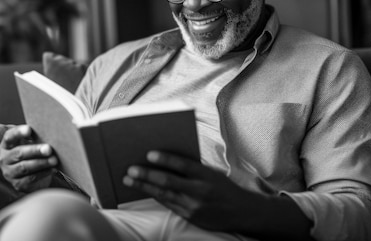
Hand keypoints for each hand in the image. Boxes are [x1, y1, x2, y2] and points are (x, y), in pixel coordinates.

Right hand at [0, 125, 57, 192]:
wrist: (35, 174)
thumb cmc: (34, 153)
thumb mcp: (32, 143)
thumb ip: (35, 137)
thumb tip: (48, 132)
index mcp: (6, 145)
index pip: (9, 136)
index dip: (18, 132)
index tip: (29, 129)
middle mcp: (4, 159)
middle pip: (19, 153)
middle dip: (35, 150)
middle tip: (49, 149)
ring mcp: (9, 173)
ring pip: (25, 167)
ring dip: (41, 163)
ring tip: (54, 160)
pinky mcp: (18, 184)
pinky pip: (31, 178)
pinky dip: (43, 173)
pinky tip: (53, 169)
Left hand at [123, 151, 257, 231]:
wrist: (242, 212)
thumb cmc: (223, 187)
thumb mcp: (212, 173)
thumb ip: (192, 167)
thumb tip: (165, 158)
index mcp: (207, 175)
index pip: (183, 165)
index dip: (165, 159)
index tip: (149, 154)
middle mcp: (200, 191)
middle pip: (169, 181)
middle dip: (147, 175)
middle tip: (130, 169)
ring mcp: (194, 206)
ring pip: (164, 194)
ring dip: (144, 187)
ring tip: (128, 180)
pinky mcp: (190, 217)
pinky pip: (168, 204)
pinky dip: (154, 196)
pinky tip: (143, 190)